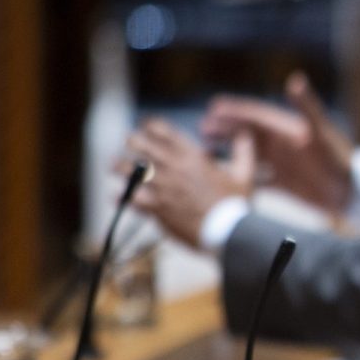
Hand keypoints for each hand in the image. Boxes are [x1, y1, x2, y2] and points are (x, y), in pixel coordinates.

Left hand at [124, 119, 253, 248]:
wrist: (228, 233)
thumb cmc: (236, 204)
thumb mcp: (244, 175)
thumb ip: (243, 152)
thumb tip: (244, 136)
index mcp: (192, 156)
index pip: (162, 131)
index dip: (150, 126)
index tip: (145, 126)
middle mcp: (173, 168)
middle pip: (139, 144)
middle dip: (132, 142)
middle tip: (129, 144)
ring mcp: (162, 188)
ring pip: (128, 170)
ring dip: (119, 166)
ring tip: (114, 167)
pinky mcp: (156, 208)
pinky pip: (131, 199)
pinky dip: (122, 197)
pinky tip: (116, 196)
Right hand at [201, 71, 354, 213]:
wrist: (353, 193)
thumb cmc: (340, 160)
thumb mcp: (321, 132)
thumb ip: (307, 107)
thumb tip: (295, 79)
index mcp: (289, 129)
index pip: (257, 115)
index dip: (236, 111)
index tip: (215, 107)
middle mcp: (282, 145)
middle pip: (247, 133)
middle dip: (225, 129)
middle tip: (202, 128)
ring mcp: (281, 164)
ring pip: (247, 155)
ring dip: (228, 152)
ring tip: (205, 151)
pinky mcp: (282, 184)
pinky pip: (255, 179)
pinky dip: (239, 178)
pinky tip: (223, 181)